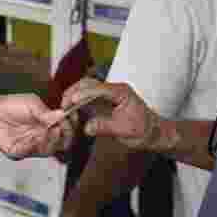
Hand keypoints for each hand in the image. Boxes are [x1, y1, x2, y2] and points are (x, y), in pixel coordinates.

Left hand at [0, 94, 73, 158]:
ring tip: (49, 131)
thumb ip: (45, 112)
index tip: (70, 118)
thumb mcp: (31, 103)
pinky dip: (36, 146)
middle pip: (62, 143)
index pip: (66, 130)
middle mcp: (42, 137)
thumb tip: (62, 115)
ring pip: (50, 150)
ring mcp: (32, 146)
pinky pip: (32, 153)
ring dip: (52, 141)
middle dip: (65, 136)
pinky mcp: (19, 152)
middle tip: (61, 128)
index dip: (70, 126)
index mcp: (48, 124)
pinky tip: (35, 137)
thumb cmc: (10, 105)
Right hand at [61, 79, 175, 151]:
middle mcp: (113, 89)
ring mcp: (108, 94)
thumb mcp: (125, 131)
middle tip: (63, 106)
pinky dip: (77, 102)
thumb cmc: (143, 130)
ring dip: (74, 96)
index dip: (83, 94)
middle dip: (74, 92)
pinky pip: (87, 97)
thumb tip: (86, 128)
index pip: (98, 88)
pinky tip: (72, 112)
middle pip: (89, 83)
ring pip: (86, 88)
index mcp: (121, 92)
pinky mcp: (104, 101)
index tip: (72, 101)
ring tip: (65, 110)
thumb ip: (105, 127)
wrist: (153, 132)